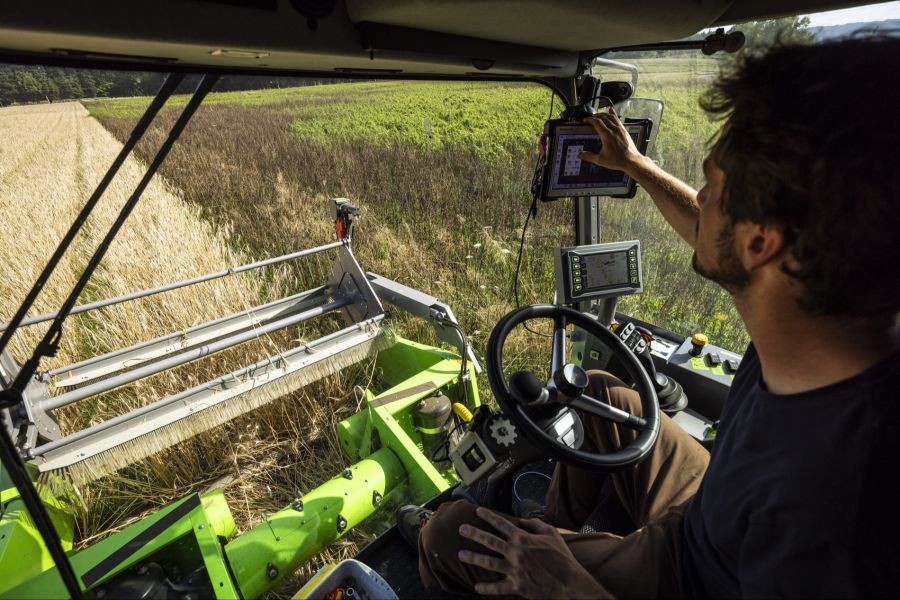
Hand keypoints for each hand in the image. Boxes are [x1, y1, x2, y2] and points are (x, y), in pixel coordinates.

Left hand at [458, 506, 609, 598]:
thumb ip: (535, 524)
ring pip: (488, 562)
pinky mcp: (516, 586)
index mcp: (523, 538)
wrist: (570, 584)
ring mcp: (514, 570)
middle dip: (473, 533)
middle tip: (461, 529)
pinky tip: (476, 588)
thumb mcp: (552, 534)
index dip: (488, 516)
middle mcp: (515, 552)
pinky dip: (486, 588)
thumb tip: (522, 520)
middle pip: (489, 541)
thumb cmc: (562, 559)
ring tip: (461, 554)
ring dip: (473, 557)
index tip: (478, 511)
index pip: (501, 523)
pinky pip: (498, 587)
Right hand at [579, 110, 643, 173]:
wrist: (631, 161)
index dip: (589, 119)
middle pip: (603, 117)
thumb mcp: (600, 160)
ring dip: (604, 114)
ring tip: (599, 115)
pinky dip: (613, 114)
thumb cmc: (618, 160)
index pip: (596, 122)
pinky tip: (612, 112)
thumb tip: (581, 154)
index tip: (585, 120)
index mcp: (606, 135)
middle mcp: (613, 130)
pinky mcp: (624, 130)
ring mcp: (620, 129)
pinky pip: (618, 119)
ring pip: (611, 116)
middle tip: (590, 118)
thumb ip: (589, 156)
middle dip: (595, 116)